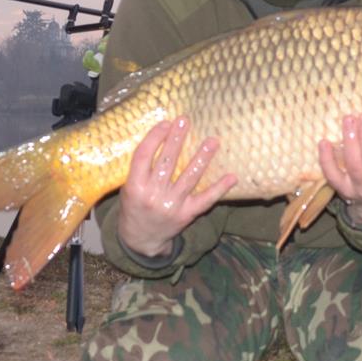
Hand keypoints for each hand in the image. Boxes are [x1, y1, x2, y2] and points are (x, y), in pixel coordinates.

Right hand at [119, 117, 235, 259]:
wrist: (141, 238)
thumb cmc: (135, 206)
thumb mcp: (130, 187)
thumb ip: (142, 168)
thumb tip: (163, 137)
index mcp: (135, 186)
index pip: (143, 156)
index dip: (154, 138)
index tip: (166, 123)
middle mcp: (153, 195)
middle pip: (167, 163)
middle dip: (176, 140)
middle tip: (185, 122)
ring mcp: (171, 206)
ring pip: (189, 178)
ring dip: (202, 158)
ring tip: (213, 141)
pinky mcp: (186, 215)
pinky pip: (205, 200)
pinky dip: (219, 188)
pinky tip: (232, 177)